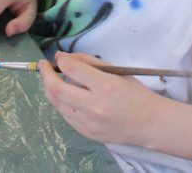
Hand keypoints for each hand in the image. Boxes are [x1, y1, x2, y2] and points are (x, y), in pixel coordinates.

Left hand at [40, 52, 164, 146]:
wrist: (148, 123)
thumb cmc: (133, 93)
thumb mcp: (115, 71)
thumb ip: (88, 63)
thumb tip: (62, 58)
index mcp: (105, 86)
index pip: (72, 69)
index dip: (61, 61)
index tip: (58, 57)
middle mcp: (95, 106)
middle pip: (57, 89)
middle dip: (45, 75)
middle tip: (43, 66)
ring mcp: (89, 123)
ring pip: (57, 104)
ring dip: (50, 89)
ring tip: (51, 79)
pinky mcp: (87, 133)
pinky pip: (65, 115)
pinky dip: (60, 103)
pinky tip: (63, 95)